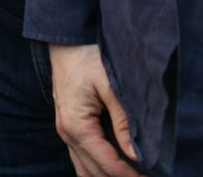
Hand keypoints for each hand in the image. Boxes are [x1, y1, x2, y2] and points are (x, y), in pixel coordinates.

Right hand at [49, 43, 138, 176]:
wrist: (65, 39)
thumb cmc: (88, 57)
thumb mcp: (111, 86)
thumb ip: (124, 121)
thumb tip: (137, 155)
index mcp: (77, 126)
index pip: (107, 164)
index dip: (129, 176)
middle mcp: (67, 133)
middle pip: (94, 172)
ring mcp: (65, 130)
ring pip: (84, 169)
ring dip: (106, 176)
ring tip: (131, 176)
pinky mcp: (68, 125)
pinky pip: (80, 157)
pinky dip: (96, 168)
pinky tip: (113, 169)